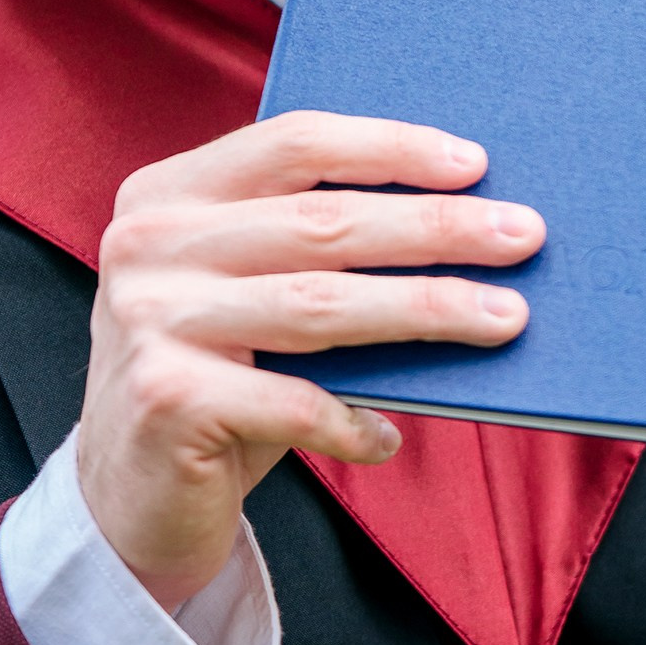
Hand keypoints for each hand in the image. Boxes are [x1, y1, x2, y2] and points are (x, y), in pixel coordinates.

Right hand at [75, 111, 543, 611]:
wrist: (123, 500)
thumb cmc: (214, 379)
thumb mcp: (242, 291)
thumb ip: (307, 248)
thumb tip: (458, 219)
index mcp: (168, 193)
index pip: (294, 144)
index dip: (390, 148)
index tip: (475, 163)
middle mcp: (149, 243)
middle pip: (323, 222)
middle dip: (435, 227)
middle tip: (523, 235)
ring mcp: (150, 318)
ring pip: (322, 304)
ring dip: (427, 308)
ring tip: (504, 318)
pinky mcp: (164, 398)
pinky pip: (294, 404)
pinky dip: (354, 422)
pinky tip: (389, 436)